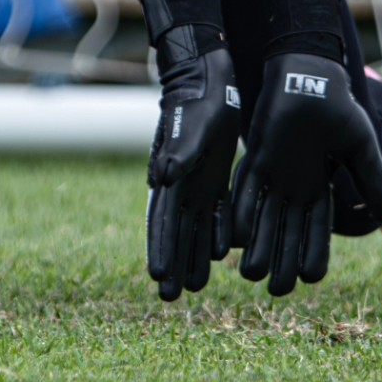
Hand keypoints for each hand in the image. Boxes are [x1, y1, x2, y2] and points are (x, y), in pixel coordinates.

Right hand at [144, 0, 241, 301]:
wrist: (210, 83)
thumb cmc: (199, 103)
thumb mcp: (192, 128)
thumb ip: (180, 154)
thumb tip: (162, 180)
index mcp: (169, 176)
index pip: (161, 220)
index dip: (159, 248)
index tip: (157, 277)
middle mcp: (179, 185)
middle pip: (175, 232)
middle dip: (174, 263)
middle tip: (171, 298)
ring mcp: (196, 182)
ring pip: (194, 227)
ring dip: (194, 254)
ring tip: (195, 287)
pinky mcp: (214, 176)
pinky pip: (215, 211)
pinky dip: (216, 231)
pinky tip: (223, 254)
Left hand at [227, 0, 381, 296]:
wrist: (308, 76)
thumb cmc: (338, 107)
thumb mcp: (360, 144)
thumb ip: (372, 176)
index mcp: (322, 187)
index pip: (318, 230)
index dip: (315, 254)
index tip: (311, 279)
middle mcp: (296, 188)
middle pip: (288, 234)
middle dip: (283, 262)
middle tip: (277, 290)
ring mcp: (274, 176)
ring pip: (264, 221)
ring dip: (258, 247)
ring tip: (249, 275)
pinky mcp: (255, 161)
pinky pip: (245, 194)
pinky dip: (239, 215)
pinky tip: (233, 238)